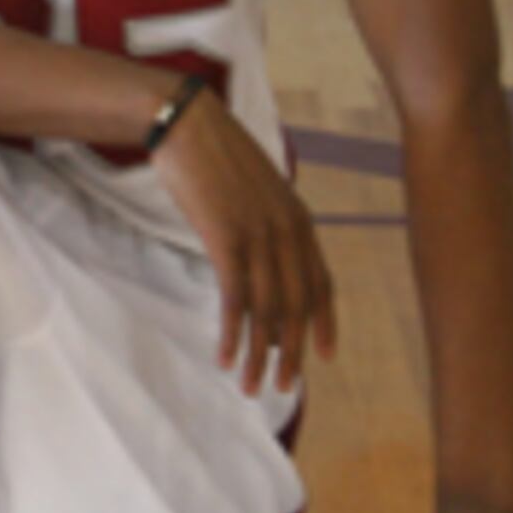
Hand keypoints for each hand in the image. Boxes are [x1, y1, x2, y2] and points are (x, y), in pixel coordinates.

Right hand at [146, 85, 332, 392]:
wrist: (188, 124)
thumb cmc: (217, 156)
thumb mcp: (257, 190)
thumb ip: (270, 224)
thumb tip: (266, 261)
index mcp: (299, 220)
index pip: (321, 283)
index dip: (324, 323)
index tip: (323, 357)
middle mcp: (287, 232)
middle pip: (297, 307)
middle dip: (293, 353)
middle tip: (286, 388)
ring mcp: (259, 236)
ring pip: (267, 311)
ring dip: (260, 355)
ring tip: (252, 387)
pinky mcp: (226, 239)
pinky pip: (235, 298)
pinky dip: (232, 333)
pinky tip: (226, 357)